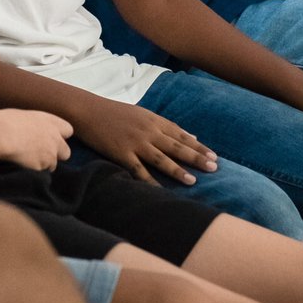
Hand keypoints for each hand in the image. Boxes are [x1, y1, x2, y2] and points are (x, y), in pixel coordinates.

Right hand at [0, 109, 73, 170]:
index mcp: (51, 122)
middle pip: (66, 152)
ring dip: (42, 164)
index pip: (68, 130)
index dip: (60, 136)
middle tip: (42, 155)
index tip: (50, 139)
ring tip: (25, 159)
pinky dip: (32, 171)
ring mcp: (50, 154)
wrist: (1, 134)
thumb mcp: (25, 116)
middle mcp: (55, 138)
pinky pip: (39, 173)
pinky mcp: (42, 168)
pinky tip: (20, 164)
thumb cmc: (5, 121)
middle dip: (56, 155)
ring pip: (52, 165)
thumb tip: (34, 131)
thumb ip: (36, 125)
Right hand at [72, 97, 216, 184]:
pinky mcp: (121, 153)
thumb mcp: (144, 114)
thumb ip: (167, 126)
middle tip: (213, 168)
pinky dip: (150, 182)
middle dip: (196, 158)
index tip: (214, 156)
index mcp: (154, 120)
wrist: (88, 110)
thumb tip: (192, 136)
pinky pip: (139, 171)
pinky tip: (161, 191)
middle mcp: (148, 131)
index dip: (198, 147)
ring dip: (177, 170)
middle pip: (176, 146)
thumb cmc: (115, 112)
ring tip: (193, 180)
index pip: (181, 135)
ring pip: (161, 159)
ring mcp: (135, 143)